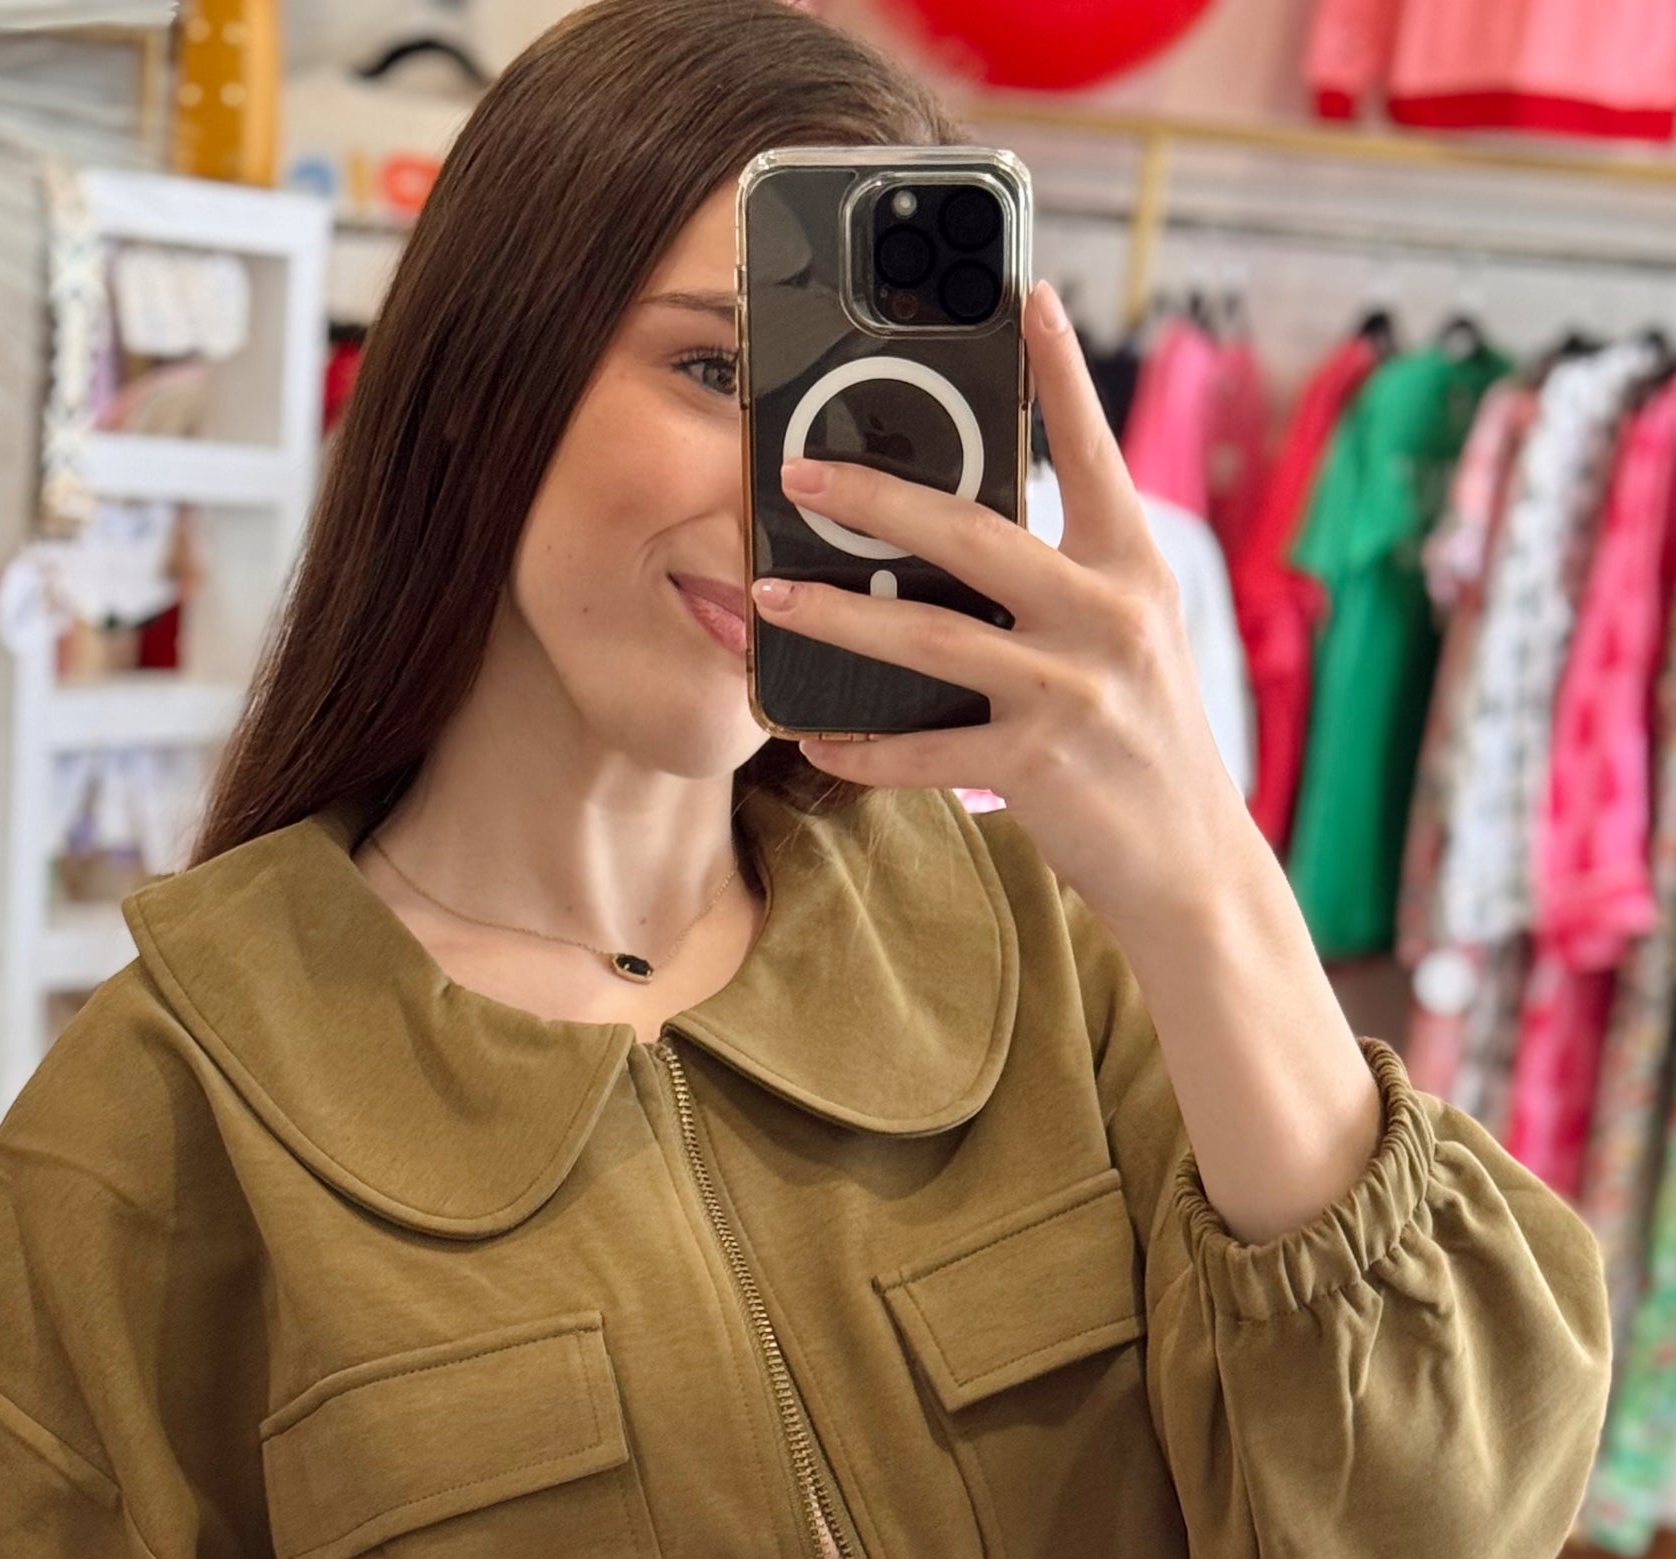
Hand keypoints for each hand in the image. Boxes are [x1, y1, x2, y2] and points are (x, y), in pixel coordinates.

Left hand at [750, 279, 1262, 942]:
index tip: (1026, 292)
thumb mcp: (1129, 641)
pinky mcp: (1040, 765)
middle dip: (876, 498)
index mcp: (1133, 570)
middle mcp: (1108, 615)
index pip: (1094, 451)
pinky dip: (864, 747)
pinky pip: (926, 751)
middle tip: (798, 473)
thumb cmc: (1144, 744)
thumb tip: (960, 535)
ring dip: (840, 617)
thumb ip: (1065, 583)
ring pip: (931, 639)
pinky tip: (815, 737)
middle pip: (972, 535)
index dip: (1058, 373)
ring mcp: (1073, 690)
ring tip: (770, 598)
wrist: (1192, 863)